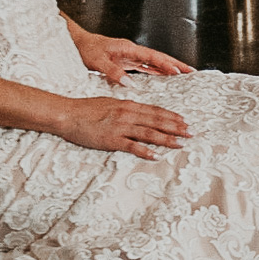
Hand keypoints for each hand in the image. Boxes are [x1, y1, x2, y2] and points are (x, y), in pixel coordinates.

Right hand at [56, 96, 191, 159]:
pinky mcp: (112, 140)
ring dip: (167, 138)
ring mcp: (120, 127)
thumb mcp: (109, 103)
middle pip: (156, 121)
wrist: (67, 114)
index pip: (154, 110)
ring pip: (149, 133)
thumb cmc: (85, 109)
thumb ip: (125, 108)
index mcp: (127, 105)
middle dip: (176, 127)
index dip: (171, 116)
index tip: (184, 120)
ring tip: (181, 143)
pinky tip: (156, 156)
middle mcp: (127, 114)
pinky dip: (145, 151)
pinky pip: (132, 146)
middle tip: (191, 132)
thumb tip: (138, 112)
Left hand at [73, 32, 194, 84]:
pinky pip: (147, 67)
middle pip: (159, 58)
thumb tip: (130, 83)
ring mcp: (132, 56)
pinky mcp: (128, 62)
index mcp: (128, 48)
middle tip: (192, 72)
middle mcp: (133, 51)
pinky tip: (166, 77)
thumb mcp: (97, 61)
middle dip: (176, 64)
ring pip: (155, 62)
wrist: (77, 43)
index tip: (178, 72)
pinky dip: (159, 71)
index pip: (152, 57)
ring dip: (170, 68)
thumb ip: (114, 72)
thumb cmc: (86, 49)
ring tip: (185, 75)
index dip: (166, 65)